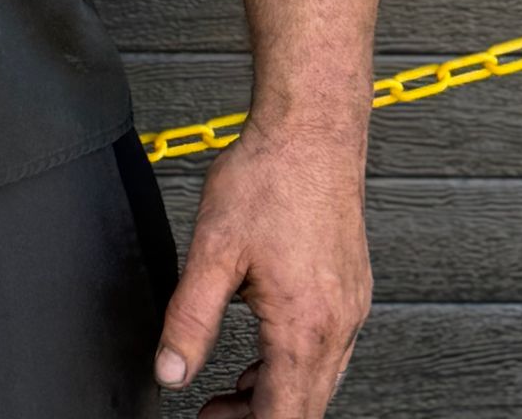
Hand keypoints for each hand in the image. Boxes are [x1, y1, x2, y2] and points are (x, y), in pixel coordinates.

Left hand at [152, 118, 370, 416]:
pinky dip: (293, 365)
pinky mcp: (350, 288)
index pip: (285, 417)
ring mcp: (350, 307)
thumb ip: (190, 318)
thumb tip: (171, 371)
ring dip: (274, 395)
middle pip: (305, 407)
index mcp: (305, 326)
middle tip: (211, 416)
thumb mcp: (213, 249)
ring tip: (229, 395)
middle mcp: (337, 325)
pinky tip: (263, 355)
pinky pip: (326, 350)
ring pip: (318, 381)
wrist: (313, 130)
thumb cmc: (270, 177)